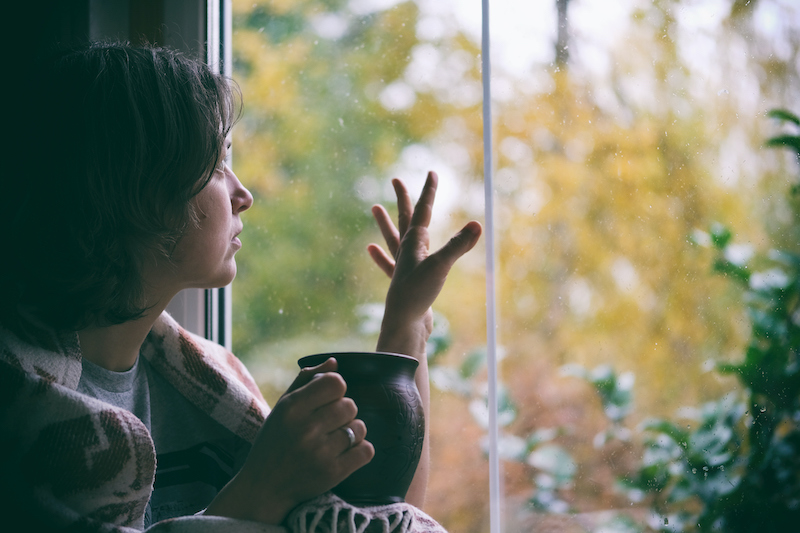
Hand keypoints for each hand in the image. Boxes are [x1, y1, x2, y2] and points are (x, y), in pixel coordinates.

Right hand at [206, 357, 373, 523]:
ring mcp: (320, 452)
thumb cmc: (275, 442)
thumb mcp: (282, 408)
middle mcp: (306, 428)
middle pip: (350, 405)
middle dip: (344, 412)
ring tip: (335, 439)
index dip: (337, 389)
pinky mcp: (333, 473)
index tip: (328, 400)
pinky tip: (345, 453)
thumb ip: (306, 381)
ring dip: (352, 432)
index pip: (336, 382)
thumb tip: (334, 362)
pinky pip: (366, 451)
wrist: (265, 487)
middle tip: (330, 423)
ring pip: (360, 428)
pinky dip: (360, 451)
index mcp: (292, 408)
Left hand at [368, 171, 481, 355]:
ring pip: (393, 238)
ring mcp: (402, 266)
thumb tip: (477, 225)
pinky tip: (370, 249)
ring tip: (374, 208)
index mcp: (414, 242)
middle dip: (403, 198)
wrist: (404, 324)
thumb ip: (458, 246)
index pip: (423, 210)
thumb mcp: (441, 267)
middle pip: (404, 219)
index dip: (428, 191)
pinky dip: (380, 255)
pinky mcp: (402, 282)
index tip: (432, 172)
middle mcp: (406, 251)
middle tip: (396, 179)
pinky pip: (388, 263)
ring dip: (386, 222)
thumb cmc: (417, 294)